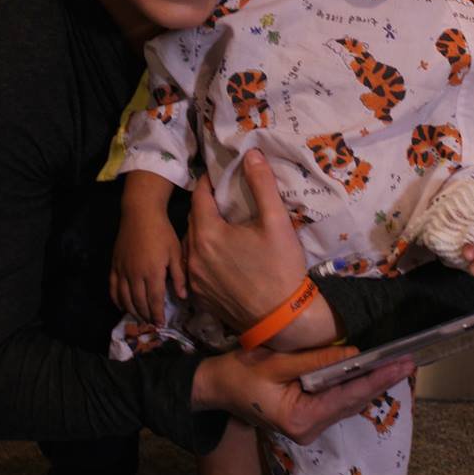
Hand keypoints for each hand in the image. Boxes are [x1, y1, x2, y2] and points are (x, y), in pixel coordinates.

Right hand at [110, 209, 185, 325]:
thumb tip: (183, 297)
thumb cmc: (162, 231)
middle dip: (146, 315)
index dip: (157, 314)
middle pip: (139, 302)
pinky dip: (117, 300)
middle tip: (152, 323)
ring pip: (125, 298)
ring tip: (140, 317)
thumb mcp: (175, 252)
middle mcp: (135, 275)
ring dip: (132, 310)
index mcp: (152, 273)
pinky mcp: (114, 265)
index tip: (161, 324)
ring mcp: (123, 270)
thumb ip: (178, 275)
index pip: (154, 301)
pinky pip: (113, 288)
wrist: (141, 214)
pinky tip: (122, 305)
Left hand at [187, 150, 306, 330]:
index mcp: (207, 233)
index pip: (200, 196)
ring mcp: (194, 279)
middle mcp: (192, 255)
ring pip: (191, 244)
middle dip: (205, 205)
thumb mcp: (276, 221)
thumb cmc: (280, 268)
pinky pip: (194, 267)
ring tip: (221, 225)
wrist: (282, 320)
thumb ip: (262, 184)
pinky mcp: (200, 297)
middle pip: (193, 219)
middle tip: (222, 197)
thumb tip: (251, 154)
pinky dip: (202, 255)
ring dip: (202, 231)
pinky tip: (220, 255)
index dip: (208, 181)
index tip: (218, 174)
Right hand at [191, 344, 415, 444]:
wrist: (214, 387)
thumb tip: (354, 353)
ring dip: (370, 384)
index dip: (377, 378)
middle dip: (381, 381)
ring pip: (347, 404)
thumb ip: (315, 360)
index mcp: (302, 418)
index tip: (401, 364)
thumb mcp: (276, 362)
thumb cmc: (240, 372)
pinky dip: (353, 387)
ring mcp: (308, 427)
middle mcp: (310, 429)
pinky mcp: (305, 419)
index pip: (348, 396)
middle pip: (353, 403)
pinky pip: (336, 403)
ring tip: (396, 365)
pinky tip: (368, 372)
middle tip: (408, 361)